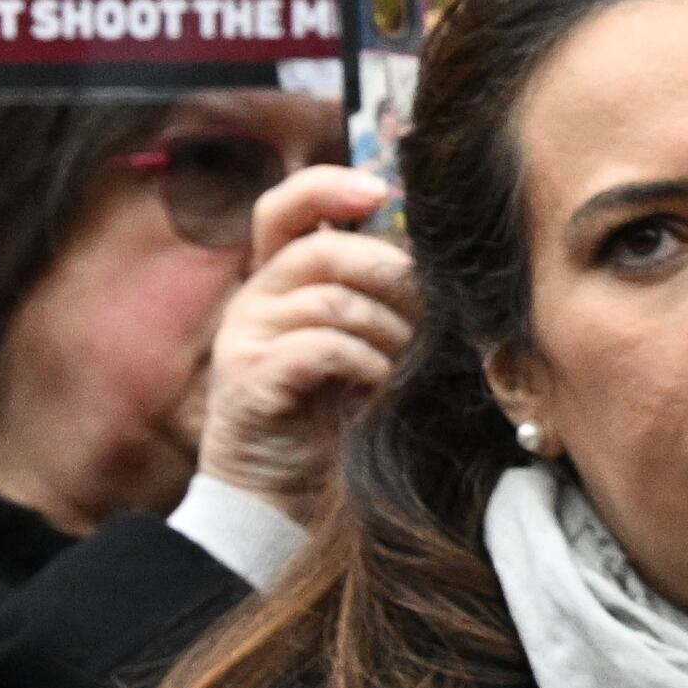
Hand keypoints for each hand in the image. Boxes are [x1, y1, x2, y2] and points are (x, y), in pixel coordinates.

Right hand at [194, 168, 416, 526]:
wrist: (281, 500)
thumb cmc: (337, 418)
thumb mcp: (366, 347)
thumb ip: (381, 301)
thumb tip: (445, 268)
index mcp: (279, 280)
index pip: (285, 207)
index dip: (327, 187)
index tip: (379, 190)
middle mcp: (253, 299)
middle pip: (325, 252)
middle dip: (391, 277)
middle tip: (428, 316)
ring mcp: (242, 337)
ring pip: (330, 300)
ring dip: (387, 331)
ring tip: (408, 364)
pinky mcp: (245, 380)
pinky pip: (320, 347)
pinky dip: (365, 363)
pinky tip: (381, 386)